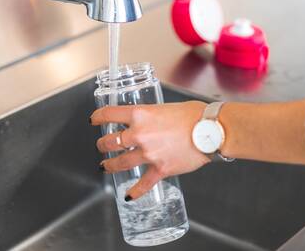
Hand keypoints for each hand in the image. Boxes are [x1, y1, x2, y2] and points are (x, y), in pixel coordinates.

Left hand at [90, 101, 210, 199]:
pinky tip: (128, 195)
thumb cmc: (194, 115)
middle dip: (102, 145)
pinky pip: (143, 184)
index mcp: (140, 114)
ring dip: (110, 165)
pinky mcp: (161, 169)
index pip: (109, 115)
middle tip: (102, 145)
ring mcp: (149, 153)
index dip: (97, 118)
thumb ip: (152, 115)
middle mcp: (140, 134)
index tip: (93, 120)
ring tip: (106, 166)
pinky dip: (134, 191)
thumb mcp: (166, 107)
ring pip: (120, 163)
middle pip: (110, 141)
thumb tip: (149, 121)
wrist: (211, 130)